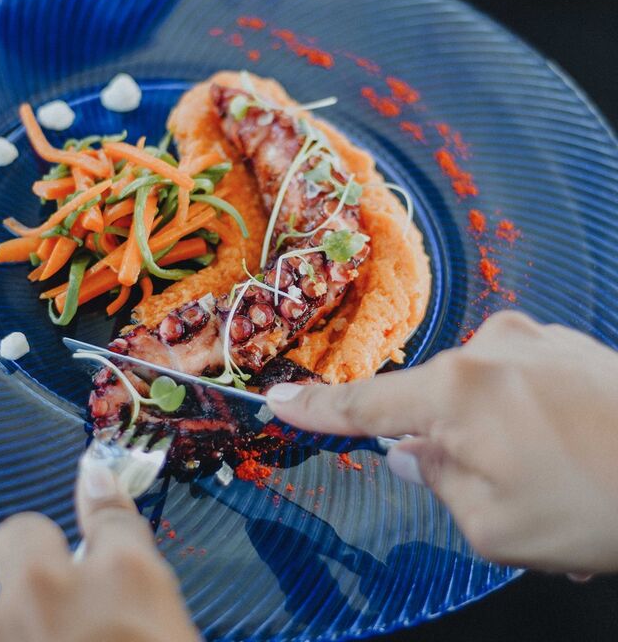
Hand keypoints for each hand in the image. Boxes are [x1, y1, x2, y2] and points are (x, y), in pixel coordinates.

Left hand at [0, 458, 199, 641]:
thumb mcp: (174, 630)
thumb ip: (148, 591)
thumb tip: (135, 571)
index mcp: (128, 576)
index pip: (110, 513)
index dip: (101, 499)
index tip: (94, 478)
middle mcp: (57, 587)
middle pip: (22, 533)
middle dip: (33, 550)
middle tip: (48, 586)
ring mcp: (2, 623)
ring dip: (11, 624)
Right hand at [266, 311, 617, 574]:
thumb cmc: (596, 506)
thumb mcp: (496, 526)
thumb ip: (438, 481)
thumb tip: (414, 452)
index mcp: (455, 393)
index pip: (364, 406)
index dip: (316, 409)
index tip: (277, 400)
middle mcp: (483, 349)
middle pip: (430, 402)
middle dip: (446, 443)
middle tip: (501, 489)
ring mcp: (526, 336)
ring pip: (477, 391)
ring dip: (493, 431)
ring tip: (550, 474)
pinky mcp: (560, 338)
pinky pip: (516, 377)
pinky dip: (526, 414)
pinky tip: (570, 447)